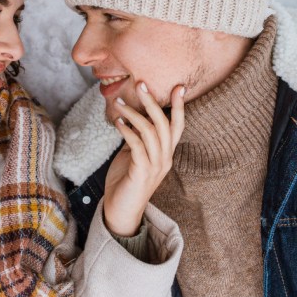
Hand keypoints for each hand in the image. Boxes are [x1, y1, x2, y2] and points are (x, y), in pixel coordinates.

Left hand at [102, 83, 184, 235]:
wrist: (120, 212)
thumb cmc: (125, 182)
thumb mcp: (133, 155)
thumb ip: (137, 138)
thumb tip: (132, 118)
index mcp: (166, 154)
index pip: (178, 126)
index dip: (179, 107)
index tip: (179, 87)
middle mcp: (165, 159)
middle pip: (165, 125)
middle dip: (154, 102)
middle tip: (142, 84)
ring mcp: (155, 167)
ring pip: (150, 132)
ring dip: (134, 114)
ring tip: (118, 103)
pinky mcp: (142, 173)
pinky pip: (137, 146)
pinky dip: (127, 130)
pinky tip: (117, 123)